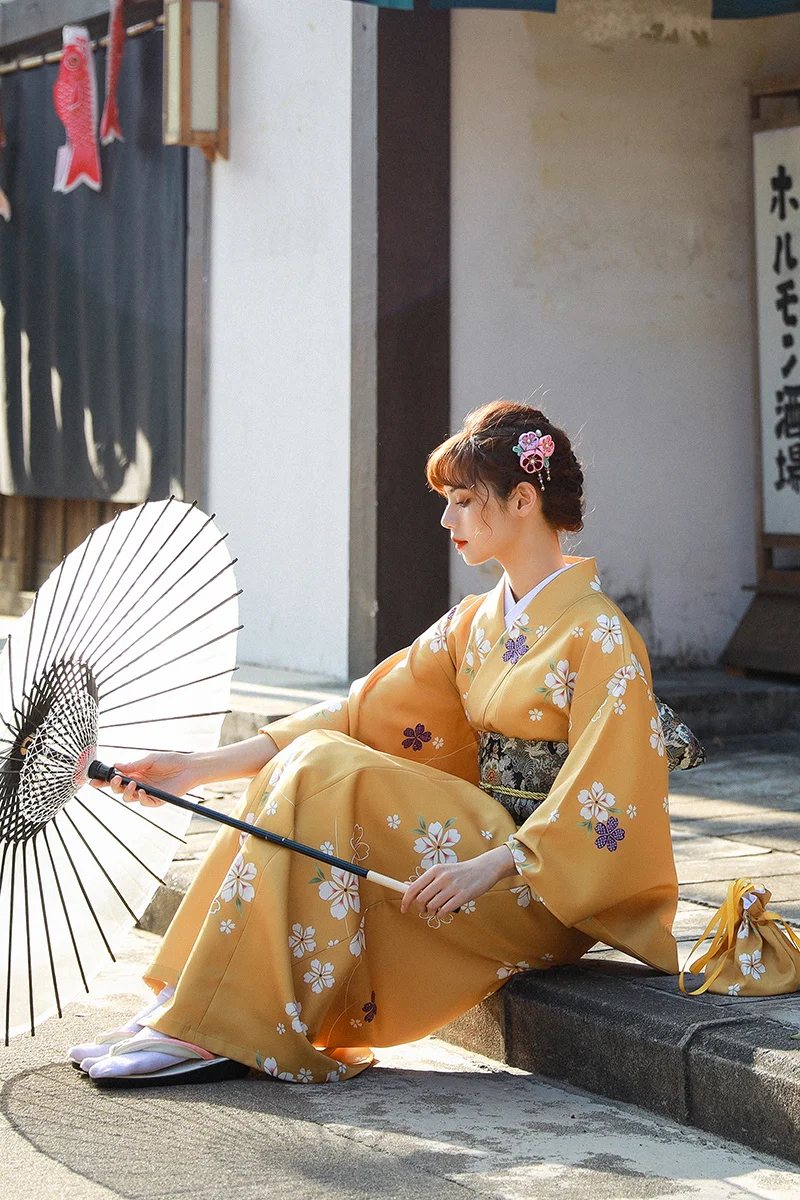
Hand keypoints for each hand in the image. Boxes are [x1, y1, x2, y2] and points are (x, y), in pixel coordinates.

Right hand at [90, 752, 200, 807]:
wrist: (188, 767)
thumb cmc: (170, 760)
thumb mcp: (149, 759)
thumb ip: (133, 765)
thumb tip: (116, 766)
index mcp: (134, 773)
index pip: (116, 778)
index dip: (104, 781)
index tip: (93, 781)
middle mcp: (138, 783)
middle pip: (118, 790)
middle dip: (113, 786)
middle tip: (116, 779)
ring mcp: (146, 792)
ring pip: (128, 798)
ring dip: (126, 792)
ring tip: (133, 784)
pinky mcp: (156, 800)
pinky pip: (143, 803)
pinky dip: (140, 798)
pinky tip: (142, 791)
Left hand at [400, 845, 516, 916]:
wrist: (484, 868)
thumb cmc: (461, 872)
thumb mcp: (442, 871)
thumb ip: (426, 881)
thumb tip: (407, 887)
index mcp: (435, 870)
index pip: (414, 887)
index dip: (406, 900)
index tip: (403, 909)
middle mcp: (442, 877)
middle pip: (421, 899)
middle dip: (421, 908)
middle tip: (425, 909)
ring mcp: (452, 887)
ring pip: (432, 906)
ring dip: (432, 912)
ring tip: (437, 909)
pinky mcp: (463, 896)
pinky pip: (444, 911)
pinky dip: (441, 914)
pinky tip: (444, 910)